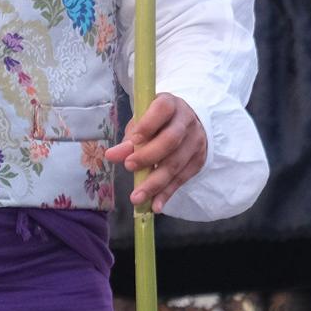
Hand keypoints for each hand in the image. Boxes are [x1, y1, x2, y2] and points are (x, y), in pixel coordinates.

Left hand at [105, 93, 208, 211]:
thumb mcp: (141, 122)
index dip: (148, 124)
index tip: (133, 139)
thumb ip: (128, 138)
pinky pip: (182, 179)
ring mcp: (196, 142)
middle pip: (170, 141)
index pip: (162, 110)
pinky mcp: (198, 160)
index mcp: (170, 104)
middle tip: (129, 167)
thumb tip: (112, 156)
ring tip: (137, 197)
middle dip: (149, 156)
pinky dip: (167, 193)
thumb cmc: (157, 120)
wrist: (186, 121)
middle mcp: (186, 122)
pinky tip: (155, 205)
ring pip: (176, 163)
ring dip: (155, 183)